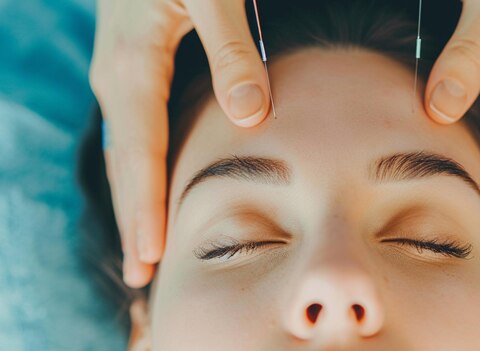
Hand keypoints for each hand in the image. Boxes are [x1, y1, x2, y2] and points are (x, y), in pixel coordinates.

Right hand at [90, 0, 269, 286]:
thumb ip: (231, 49)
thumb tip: (250, 113)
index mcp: (133, 67)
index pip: (139, 155)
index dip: (145, 208)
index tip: (151, 256)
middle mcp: (118, 77)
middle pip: (124, 164)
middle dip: (132, 219)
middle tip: (139, 273)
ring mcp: (121, 72)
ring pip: (125, 151)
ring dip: (134, 199)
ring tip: (144, 243)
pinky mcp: (133, 66)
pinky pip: (132, 132)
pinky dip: (139, 169)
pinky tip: (152, 184)